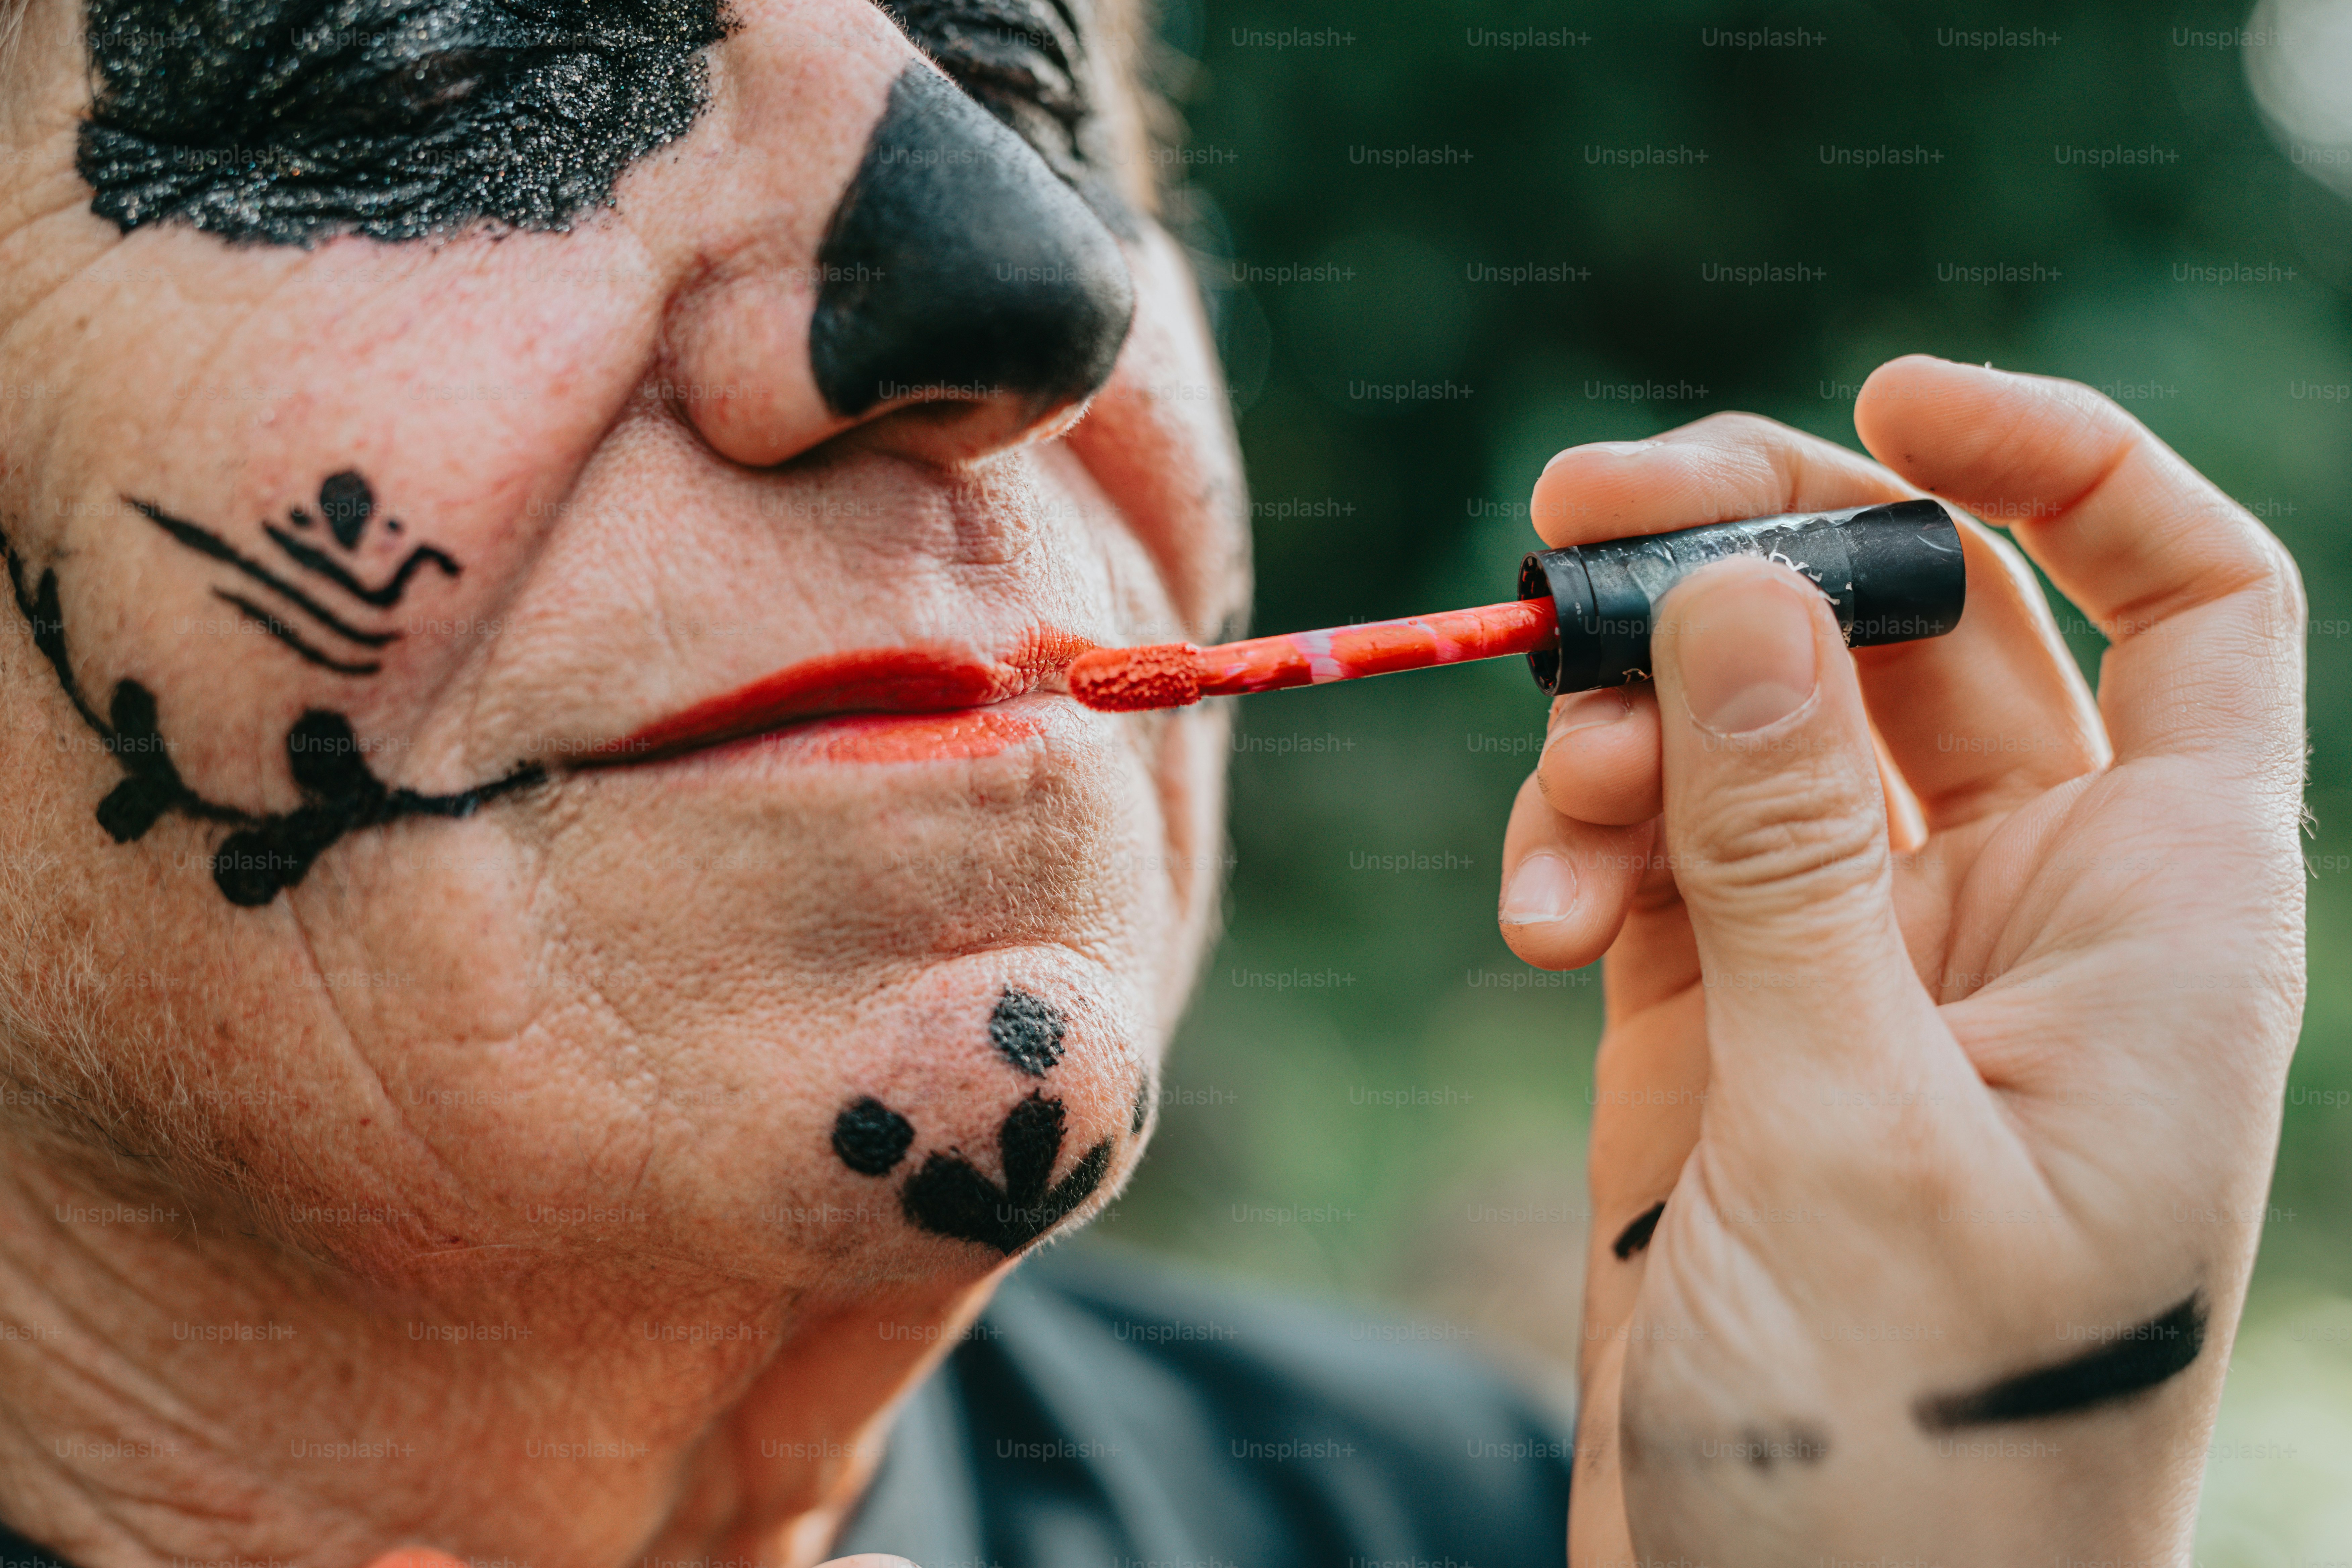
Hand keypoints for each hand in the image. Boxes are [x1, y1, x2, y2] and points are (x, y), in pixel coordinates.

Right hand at [1495, 356, 2306, 1562]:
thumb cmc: (1907, 1455)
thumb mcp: (1846, 1123)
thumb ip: (1791, 849)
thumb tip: (1741, 587)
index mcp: (2152, 920)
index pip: (2187, 604)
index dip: (2064, 467)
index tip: (1889, 404)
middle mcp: (2022, 914)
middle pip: (1907, 633)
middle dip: (1745, 561)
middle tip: (1569, 517)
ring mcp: (1861, 960)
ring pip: (1754, 731)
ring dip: (1628, 732)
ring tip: (1547, 827)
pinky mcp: (1724, 1019)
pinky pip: (1656, 849)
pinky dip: (1582, 849)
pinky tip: (1534, 918)